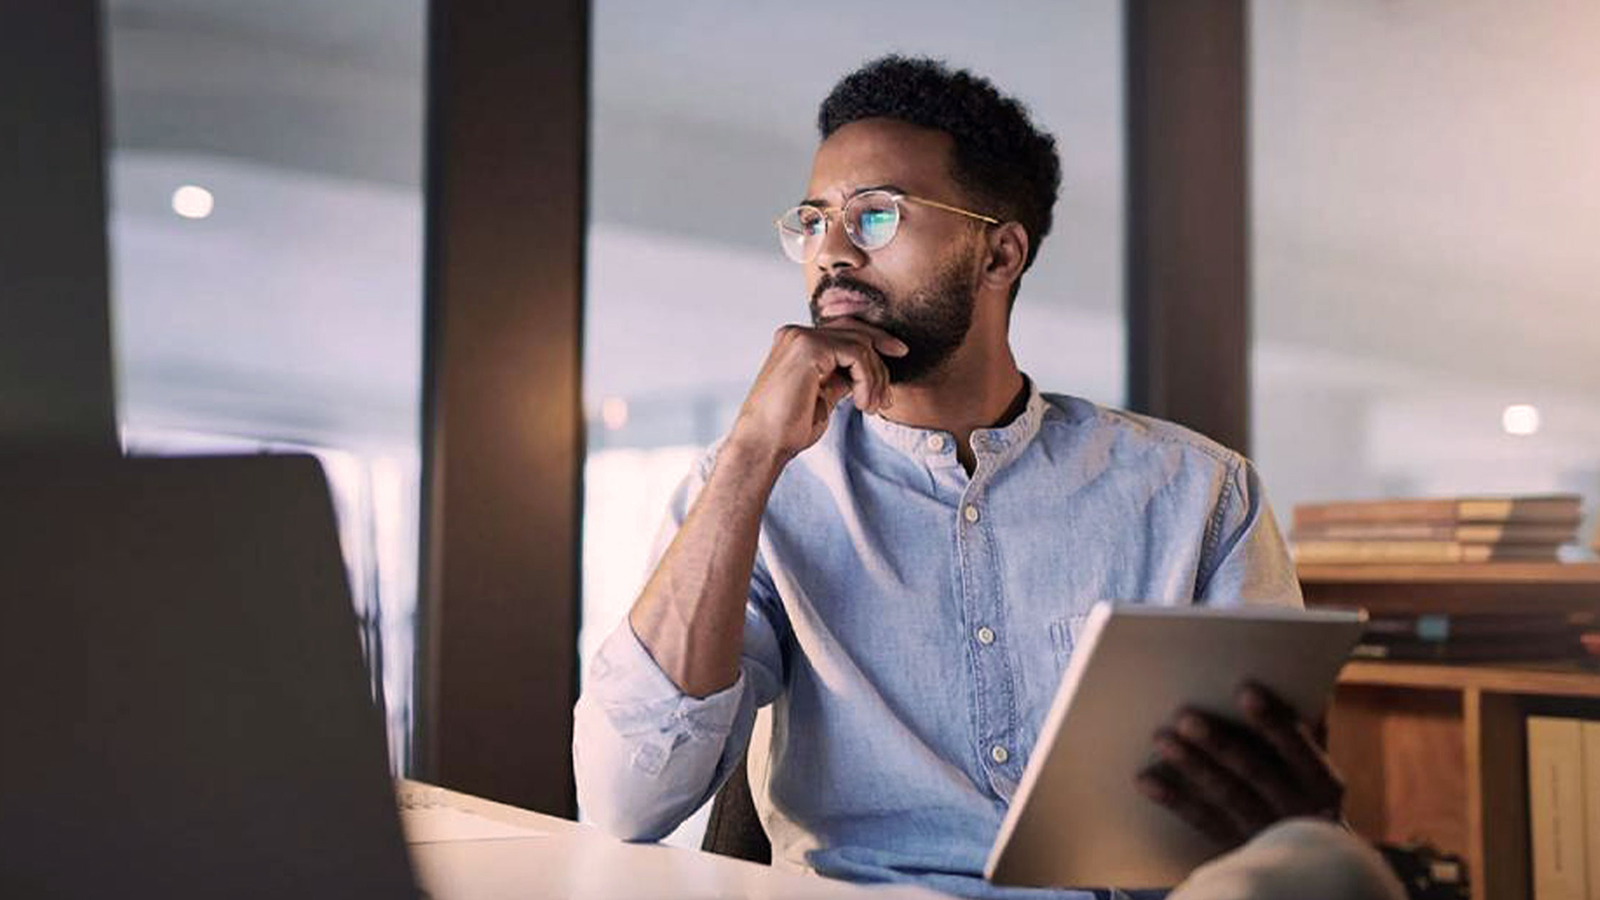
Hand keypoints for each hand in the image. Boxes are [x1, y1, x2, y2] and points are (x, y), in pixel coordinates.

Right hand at [727, 318, 907, 462]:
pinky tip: (861, 404)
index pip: (844, 330)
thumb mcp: (823, 396)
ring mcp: (801, 338)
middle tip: (886, 398)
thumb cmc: (788, 428)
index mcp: (796, 343)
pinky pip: (856, 354)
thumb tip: (865, 371)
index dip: (875, 340)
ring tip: (871, 408)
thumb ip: (840, 377)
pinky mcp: (808, 348)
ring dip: (875, 379)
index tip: (899, 354)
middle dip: (880, 362)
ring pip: (860, 344)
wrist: (764, 444)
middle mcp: (796, 334)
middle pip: (855, 332)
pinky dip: (867, 380)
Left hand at [1135, 681, 1344, 849]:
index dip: (1273, 721)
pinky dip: (1173, 799)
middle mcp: (1299, 809)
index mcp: (1323, 782)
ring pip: (1226, 795)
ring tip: (1161, 738)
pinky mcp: (1237, 847)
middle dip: (1220, 742)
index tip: (1244, 689)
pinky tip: (1145, 779)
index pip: (1300, 748)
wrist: (1313, 865)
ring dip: (1193, 765)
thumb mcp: (1317, 765)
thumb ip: (1304, 728)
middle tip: (1184, 715)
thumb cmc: (1307, 792)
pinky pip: (1201, 822)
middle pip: (1256, 772)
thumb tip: (1299, 681)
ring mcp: (1267, 831)